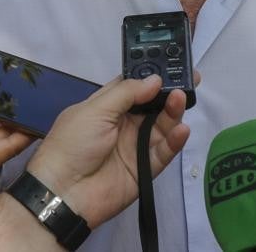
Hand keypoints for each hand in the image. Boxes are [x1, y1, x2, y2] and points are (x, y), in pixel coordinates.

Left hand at [24, 74, 191, 226]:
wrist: (63, 192)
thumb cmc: (73, 143)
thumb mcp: (94, 110)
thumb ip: (127, 93)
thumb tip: (156, 79)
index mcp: (107, 106)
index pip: (134, 87)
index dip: (151, 76)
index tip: (173, 63)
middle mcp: (123, 124)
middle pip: (153, 106)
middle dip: (170, 93)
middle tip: (191, 79)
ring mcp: (135, 147)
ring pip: (161, 127)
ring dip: (173, 112)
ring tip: (181, 99)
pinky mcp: (145, 170)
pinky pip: (164, 153)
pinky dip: (174, 141)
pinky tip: (182, 129)